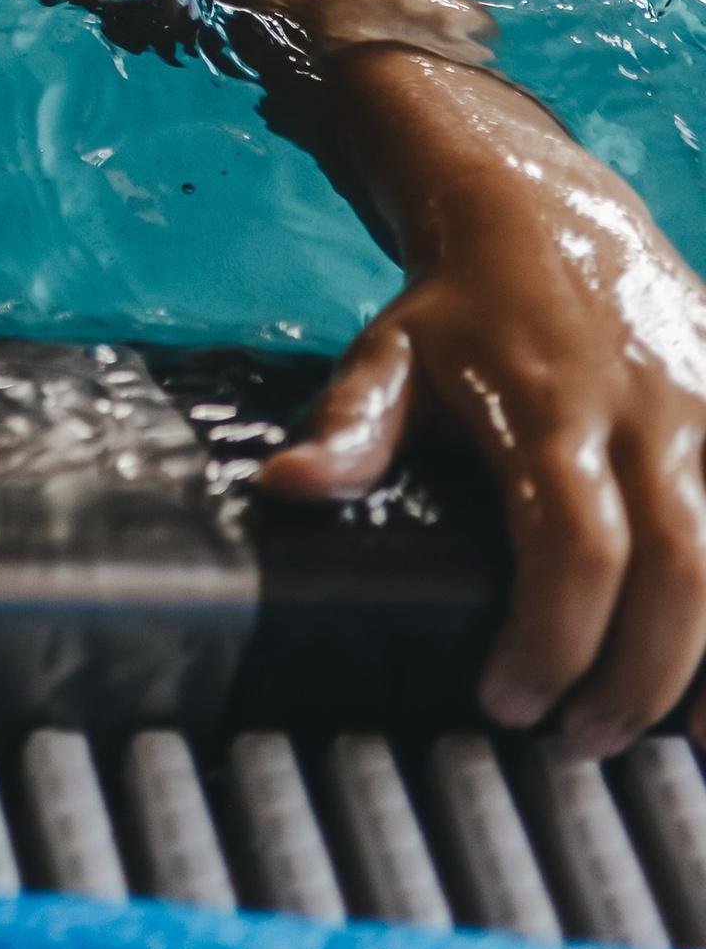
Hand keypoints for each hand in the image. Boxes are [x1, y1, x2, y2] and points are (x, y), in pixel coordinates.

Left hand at [264, 58, 705, 755]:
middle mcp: (642, 411)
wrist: (546, 207)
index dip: (552, 636)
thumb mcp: (391, 353)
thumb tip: (285, 486)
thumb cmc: (461, 305)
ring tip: (683, 741)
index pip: (573, 544)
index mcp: (548, 407)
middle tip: (584, 740)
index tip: (507, 701)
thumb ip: (351, 427)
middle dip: (639, 673)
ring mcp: (705, 411)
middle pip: (674, 566)